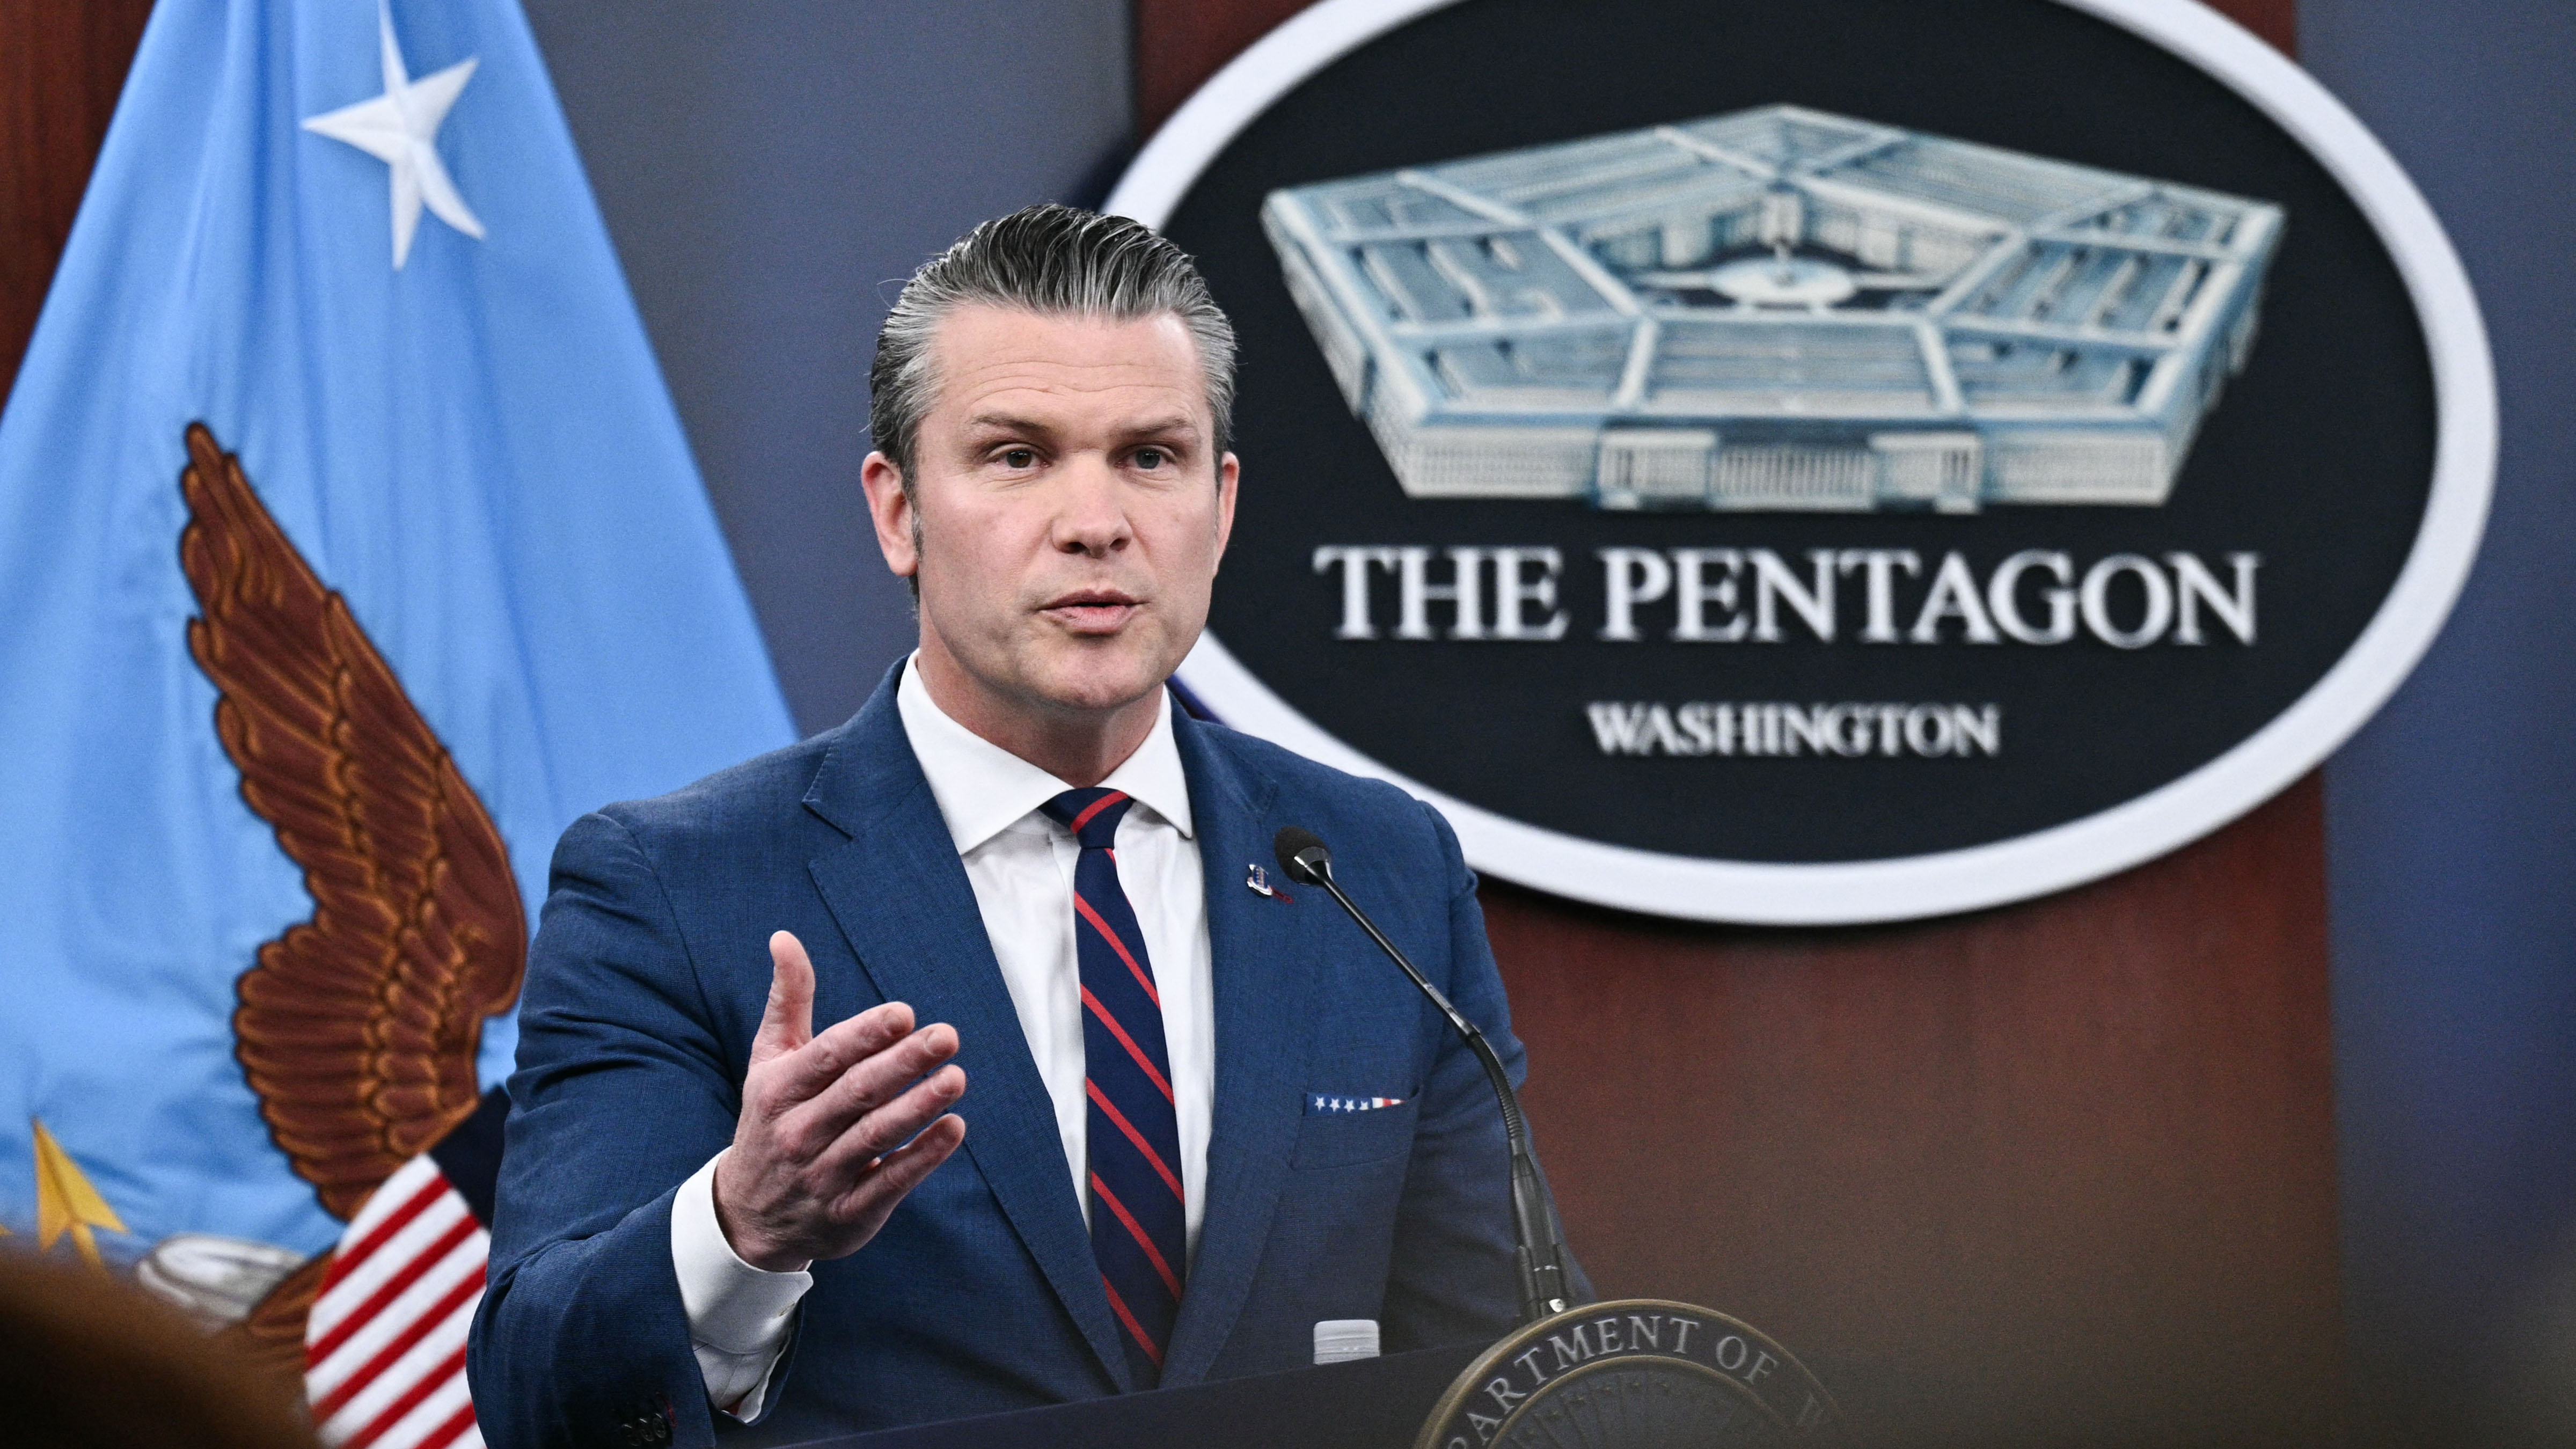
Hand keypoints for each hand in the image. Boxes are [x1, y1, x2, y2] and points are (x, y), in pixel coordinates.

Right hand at [712, 930, 967, 1270]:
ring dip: (918, 1107)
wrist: (747, 1217)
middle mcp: (797, 1132)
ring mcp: (822, 1175)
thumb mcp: (768, 1062)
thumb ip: (787, 1001)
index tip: (905, 1013)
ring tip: (956, 1078)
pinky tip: (954, 1128)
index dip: (866, 1034)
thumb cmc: (770, 1121)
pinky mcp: (849, 1212)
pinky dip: (922, 1157)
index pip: (826, 1056)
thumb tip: (784, 937)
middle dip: (903, 1063)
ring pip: (875, 1137)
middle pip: (856, 1093)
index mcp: (778, 1090)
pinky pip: (890, 1182)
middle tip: (946, 1036)